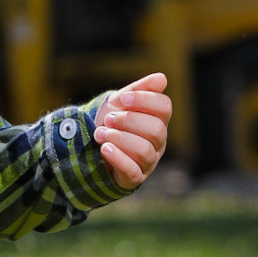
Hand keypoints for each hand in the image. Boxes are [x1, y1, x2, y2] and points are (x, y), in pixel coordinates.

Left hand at [95, 71, 170, 189]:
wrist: (93, 146)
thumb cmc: (112, 122)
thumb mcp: (121, 102)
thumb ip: (140, 89)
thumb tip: (162, 78)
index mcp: (158, 119)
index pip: (164, 107)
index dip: (145, 100)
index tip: (123, 98)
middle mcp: (158, 141)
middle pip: (156, 129)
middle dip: (129, 121)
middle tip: (108, 119)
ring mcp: (148, 161)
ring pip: (144, 151)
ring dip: (120, 139)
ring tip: (99, 133)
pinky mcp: (135, 178)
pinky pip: (133, 170)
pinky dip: (118, 158)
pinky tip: (104, 148)